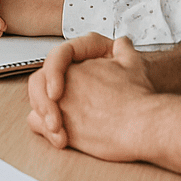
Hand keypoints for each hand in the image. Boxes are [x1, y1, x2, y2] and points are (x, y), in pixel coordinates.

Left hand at [39, 36, 158, 162]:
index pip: (51, 65)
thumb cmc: (139, 97)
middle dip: (44, 98)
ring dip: (45, 115)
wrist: (143, 124)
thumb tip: (121, 43)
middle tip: (58, 110)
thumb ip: (122, 50)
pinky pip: (37, 126)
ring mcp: (61, 105)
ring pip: (37, 106)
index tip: (60, 89)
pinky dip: (45, 131)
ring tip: (62, 127)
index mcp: (74, 65)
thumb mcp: (132, 63)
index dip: (53, 75)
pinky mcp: (63, 128)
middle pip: (38, 85)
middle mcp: (63, 84)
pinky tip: (63, 137)